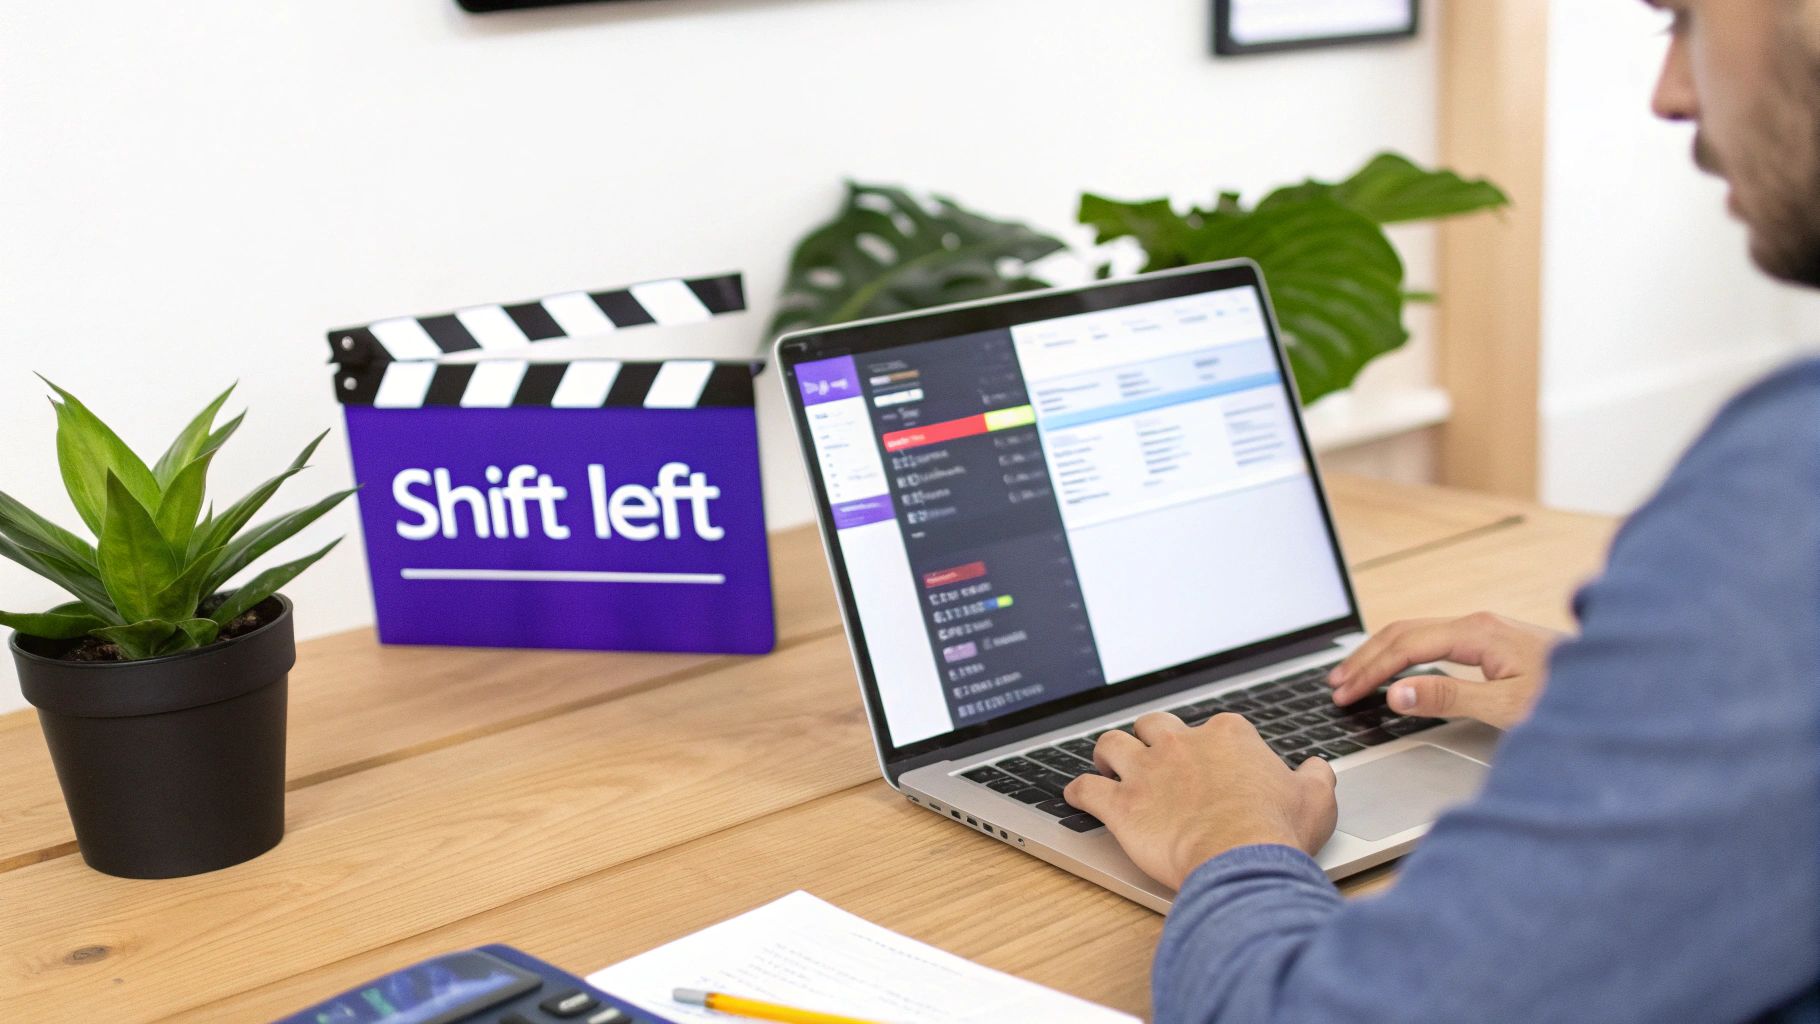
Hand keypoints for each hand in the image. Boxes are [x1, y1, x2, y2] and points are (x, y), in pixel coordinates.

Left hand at [1063, 712, 1337, 890]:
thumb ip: (1315, 777)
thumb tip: (1317, 768)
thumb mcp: (1316, 799)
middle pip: (1153, 724)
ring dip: (1107, 754)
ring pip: (1112, 745)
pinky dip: (1078, 791)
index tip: (1210, 762)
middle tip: (1148, 754)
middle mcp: (1182, 744)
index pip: (1213, 727)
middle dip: (1148, 736)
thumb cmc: (1278, 831)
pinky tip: (1076, 795)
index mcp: (1228, 736)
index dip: (1209, 745)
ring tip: (1106, 764)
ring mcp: (1147, 771)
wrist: (1241, 857)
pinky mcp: (1122, 804)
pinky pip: (1086, 789)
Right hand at [1328, 612, 1565, 729]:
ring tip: (1352, 676)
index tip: (1344, 694)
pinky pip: (1434, 640)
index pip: (1405, 646)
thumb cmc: (1571, 699)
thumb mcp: (1506, 706)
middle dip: (1365, 658)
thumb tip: (1396, 693)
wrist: (1618, 687)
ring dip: (1380, 654)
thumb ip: (1448, 698)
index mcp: (1477, 632)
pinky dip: (1403, 654)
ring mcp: (1486, 629)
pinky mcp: (1492, 640)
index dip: (1370, 671)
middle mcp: (1479, 623)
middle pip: (1404, 632)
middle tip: (1335, 685)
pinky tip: (1395, 669)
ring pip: (1417, 633)